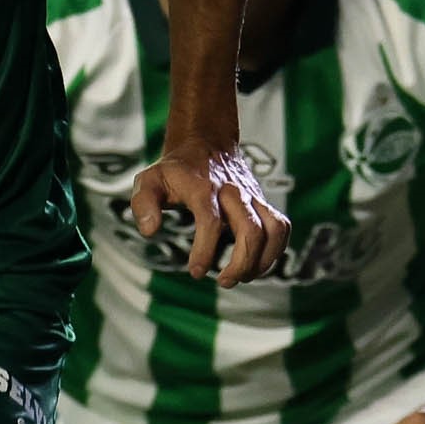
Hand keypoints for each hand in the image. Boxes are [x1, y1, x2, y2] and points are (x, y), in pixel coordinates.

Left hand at [130, 141, 288, 288]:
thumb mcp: (149, 180)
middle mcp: (232, 191)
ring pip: (273, 230)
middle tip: (224, 281)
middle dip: (241, 263)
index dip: (205, 251)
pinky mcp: (262, 201)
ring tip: (243, 277)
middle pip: (251, 230)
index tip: (196, 272)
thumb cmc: (175, 170)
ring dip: (263, 260)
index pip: (211, 221)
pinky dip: (276, 250)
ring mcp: (251, 196)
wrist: (205, 142)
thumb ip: (143, 204)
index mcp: (203, 188)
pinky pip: (281, 227)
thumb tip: (149, 231)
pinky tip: (256, 265)